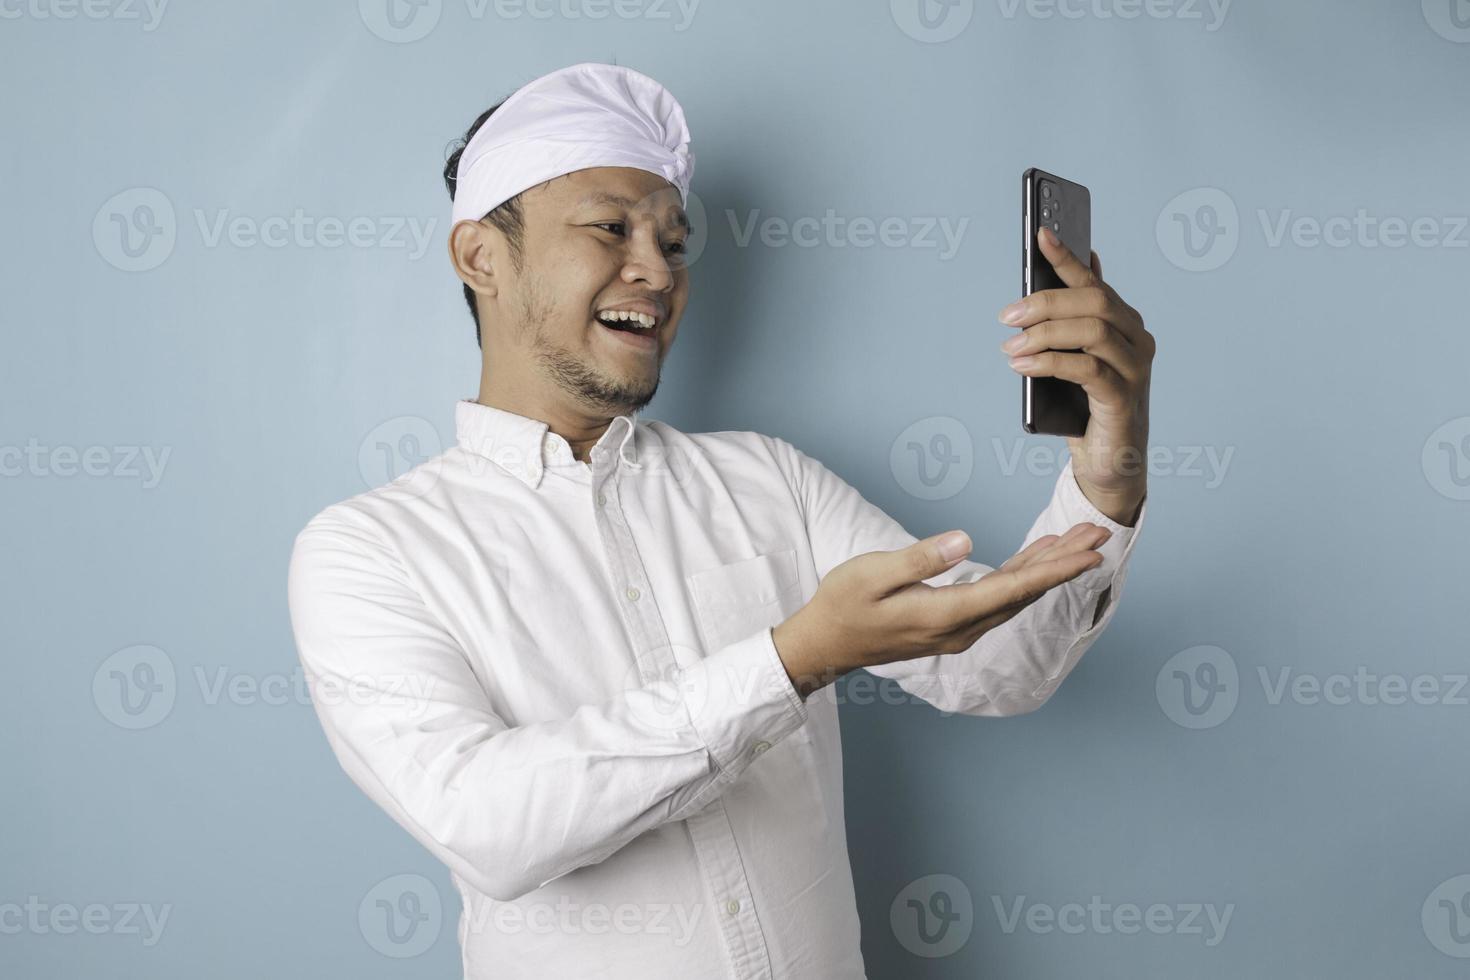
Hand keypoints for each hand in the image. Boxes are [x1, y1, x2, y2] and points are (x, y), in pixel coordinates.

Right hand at [771, 522, 1110, 697]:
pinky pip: (998, 599)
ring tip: (1079, 542)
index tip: (1089, 554)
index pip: (1011, 589)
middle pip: (1023, 593)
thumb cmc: (843, 604)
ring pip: (1015, 597)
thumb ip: (920, 558)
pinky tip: (1037, 559)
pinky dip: (1023, 576)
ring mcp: (958, 631)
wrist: (826, 644)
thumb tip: (965, 541)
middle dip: (1064, 564)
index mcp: (943, 614)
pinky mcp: (952, 625)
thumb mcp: (871, 574)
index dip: (1054, 570)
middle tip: (1100, 535)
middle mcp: (959, 629)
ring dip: (1048, 569)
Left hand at [999, 227, 1154, 524]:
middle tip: (1008, 315)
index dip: (1067, 256)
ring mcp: (1135, 369)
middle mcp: (1137, 339)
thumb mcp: (1072, 358)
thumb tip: (1050, 283)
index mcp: (1124, 322)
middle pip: (1095, 302)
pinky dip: (1050, 362)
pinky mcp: (1124, 399)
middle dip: (1047, 302)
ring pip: (1093, 331)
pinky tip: (1023, 364)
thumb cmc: (1086, 406)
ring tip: (1010, 346)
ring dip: (1044, 334)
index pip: (1094, 281)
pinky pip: (1087, 369)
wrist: (1108, 462)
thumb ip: (1067, 324)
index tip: (1039, 233)